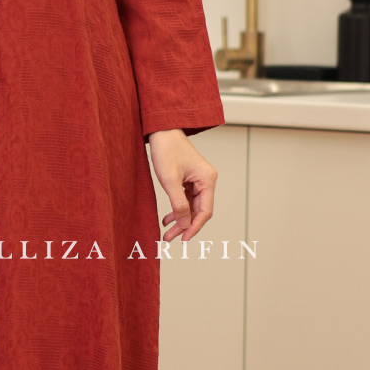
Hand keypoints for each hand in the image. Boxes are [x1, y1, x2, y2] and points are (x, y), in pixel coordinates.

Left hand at [147, 129, 217, 243]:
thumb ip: (178, 204)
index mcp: (207, 180)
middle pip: (198, 211)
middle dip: (184, 225)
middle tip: (168, 238)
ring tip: (166, 232)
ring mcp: (199, 180)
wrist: (161, 131)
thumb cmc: (166, 151)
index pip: (205, 211)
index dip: (194, 227)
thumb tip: (185, 224)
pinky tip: (167, 218)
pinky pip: (186, 199)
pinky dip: (177, 209)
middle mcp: (207, 180)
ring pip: (191, 207)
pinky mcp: (190, 178)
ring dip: (179, 219)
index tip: (183, 239)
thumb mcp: (170, 181)